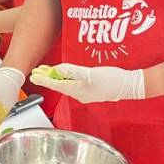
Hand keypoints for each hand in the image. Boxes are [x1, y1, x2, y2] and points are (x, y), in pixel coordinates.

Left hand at [30, 63, 144, 103]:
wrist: (130, 86)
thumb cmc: (112, 80)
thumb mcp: (90, 74)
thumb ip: (73, 71)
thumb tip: (58, 70)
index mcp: (77, 90)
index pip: (55, 85)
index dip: (43, 80)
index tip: (33, 76)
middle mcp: (79, 94)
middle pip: (58, 85)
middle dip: (47, 78)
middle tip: (37, 72)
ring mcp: (85, 93)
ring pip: (65, 85)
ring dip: (56, 78)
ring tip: (47, 71)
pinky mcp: (91, 90)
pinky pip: (73, 84)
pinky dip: (66, 78)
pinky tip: (65, 74)